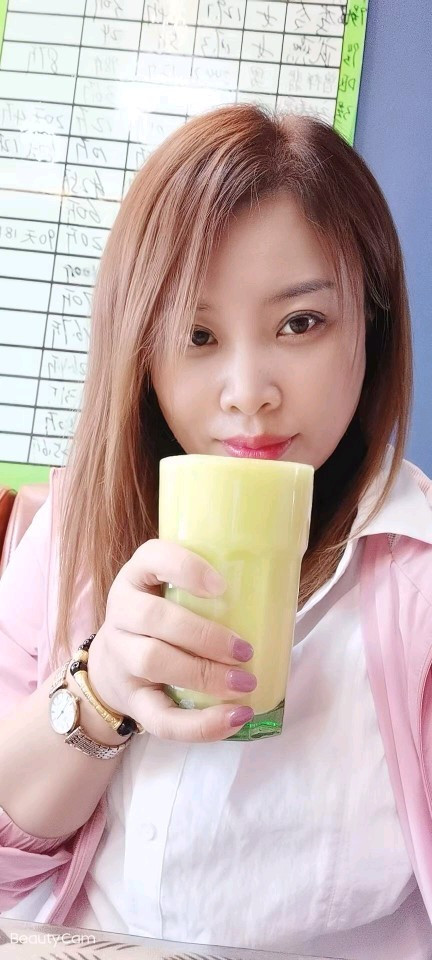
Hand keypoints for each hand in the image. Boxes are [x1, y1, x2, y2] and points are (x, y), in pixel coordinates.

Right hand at [87, 539, 255, 742]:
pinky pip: (159, 718)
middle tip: (245, 650)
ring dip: (203, 674)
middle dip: (204, 635)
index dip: (185, 568)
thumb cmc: (159, 622)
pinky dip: (199, 725)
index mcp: (136, 577)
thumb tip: (279, 593)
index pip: (151, 557)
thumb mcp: (168, 593)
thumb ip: (207, 589)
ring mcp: (120, 657)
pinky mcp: (130, 700)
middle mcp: (121, 612)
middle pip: (153, 618)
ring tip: (244, 684)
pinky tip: (233, 718)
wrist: (109, 666)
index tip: (222, 586)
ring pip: (152, 661)